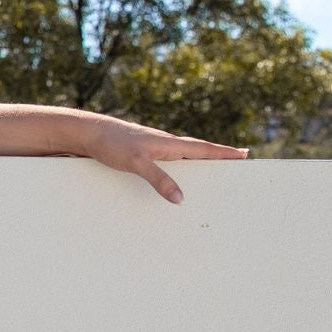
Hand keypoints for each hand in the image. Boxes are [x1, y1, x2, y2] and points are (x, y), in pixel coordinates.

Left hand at [77, 115, 247, 203]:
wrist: (87, 133)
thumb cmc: (112, 143)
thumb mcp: (136, 162)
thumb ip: (159, 179)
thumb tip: (181, 198)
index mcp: (169, 144)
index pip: (203, 148)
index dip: (224, 152)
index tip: (245, 154)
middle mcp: (165, 144)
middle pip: (198, 152)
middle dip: (218, 157)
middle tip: (239, 161)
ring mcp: (154, 149)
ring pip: (183, 157)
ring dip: (200, 162)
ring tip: (215, 171)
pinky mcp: (142, 154)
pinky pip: (168, 163)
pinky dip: (179, 169)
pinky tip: (177, 177)